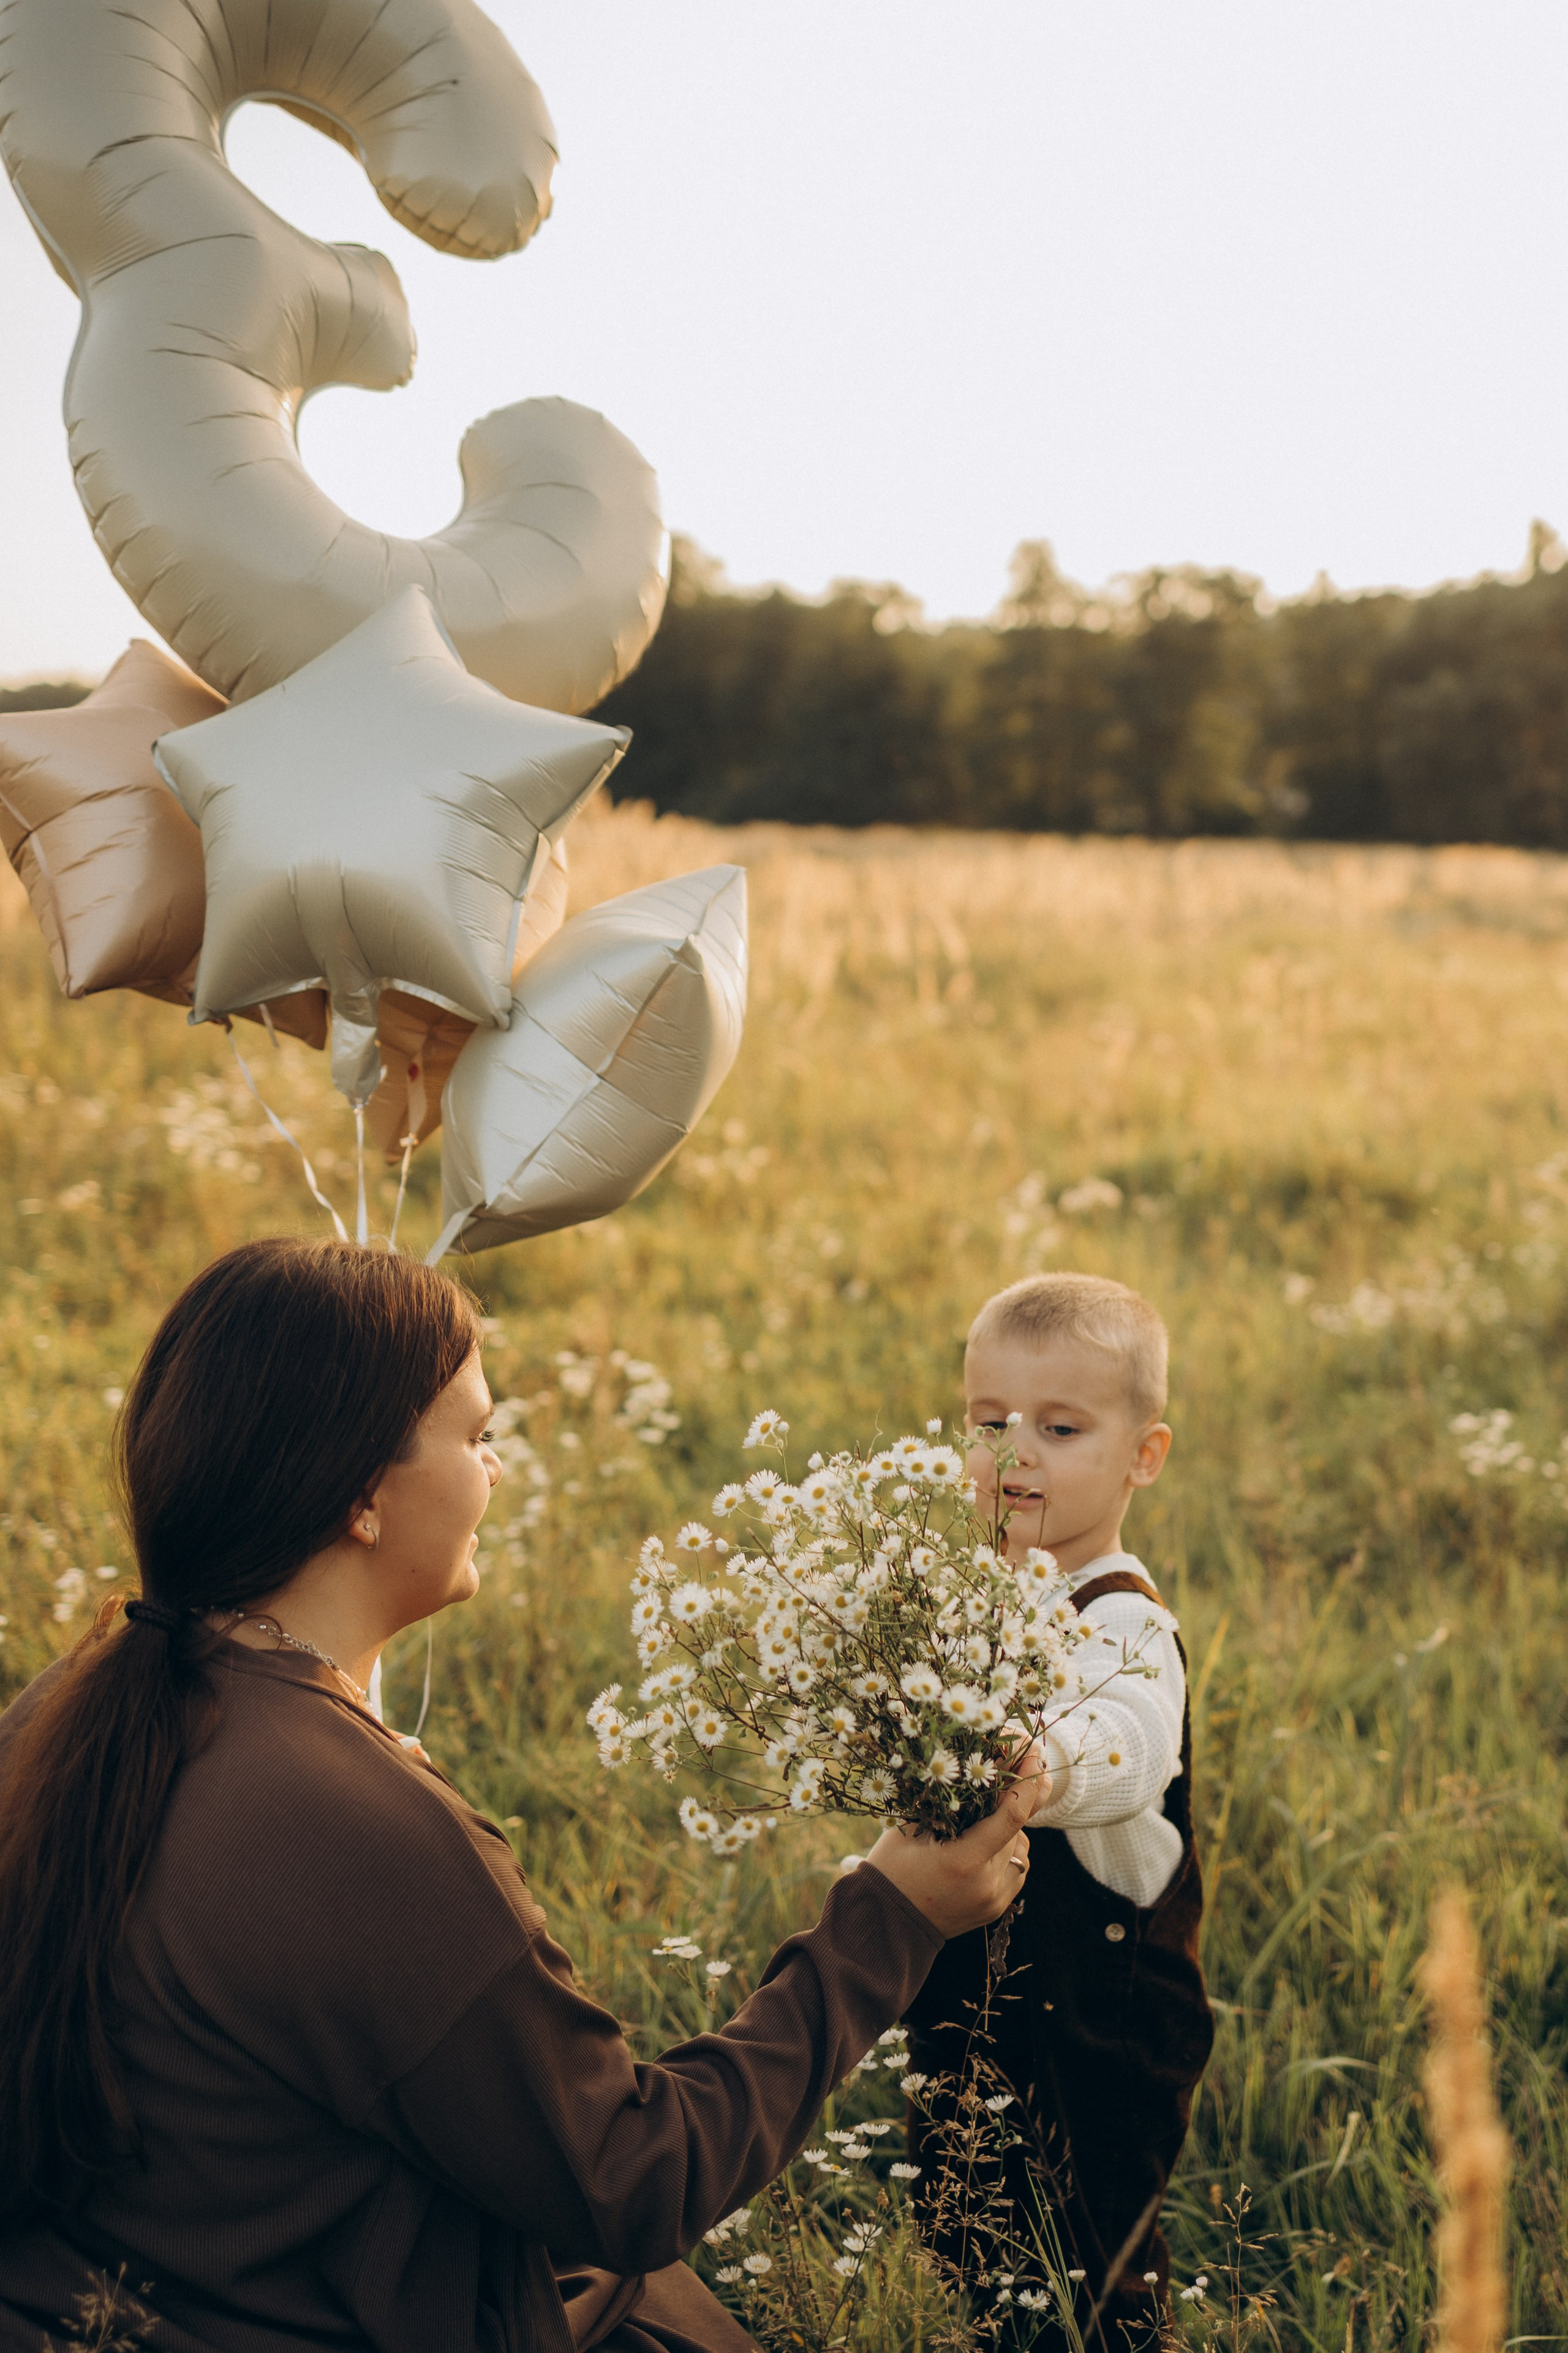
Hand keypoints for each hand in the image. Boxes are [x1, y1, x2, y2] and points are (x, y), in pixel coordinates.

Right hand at [862, 1745, 1046, 1938]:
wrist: (886, 1923)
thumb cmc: (891, 1867)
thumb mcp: (913, 1828)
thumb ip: (950, 1804)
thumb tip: (980, 1771)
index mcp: (964, 1861)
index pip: (1012, 1816)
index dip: (1027, 1783)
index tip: (1034, 1755)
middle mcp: (987, 1884)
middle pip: (1016, 1829)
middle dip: (1011, 1802)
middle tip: (996, 1778)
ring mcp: (995, 1899)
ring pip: (1021, 1847)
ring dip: (1009, 1829)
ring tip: (977, 1823)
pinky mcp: (997, 1907)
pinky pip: (1017, 1867)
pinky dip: (1007, 1851)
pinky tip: (983, 1846)